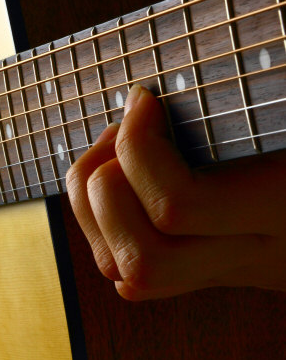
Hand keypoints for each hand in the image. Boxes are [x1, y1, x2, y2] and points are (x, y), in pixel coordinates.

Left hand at [66, 84, 285, 299]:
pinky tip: (120, 182)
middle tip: (119, 133)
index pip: (178, 206)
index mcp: (281, 205)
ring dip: (92, 209)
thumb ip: (256, 97)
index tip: (144, 99)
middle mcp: (249, 253)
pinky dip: (101, 227)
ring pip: (127, 275)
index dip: (138, 147)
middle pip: (142, 260)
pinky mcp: (199, 273)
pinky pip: (128, 273)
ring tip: (112, 155)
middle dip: (104, 188)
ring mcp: (220, 271)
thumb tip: (161, 84)